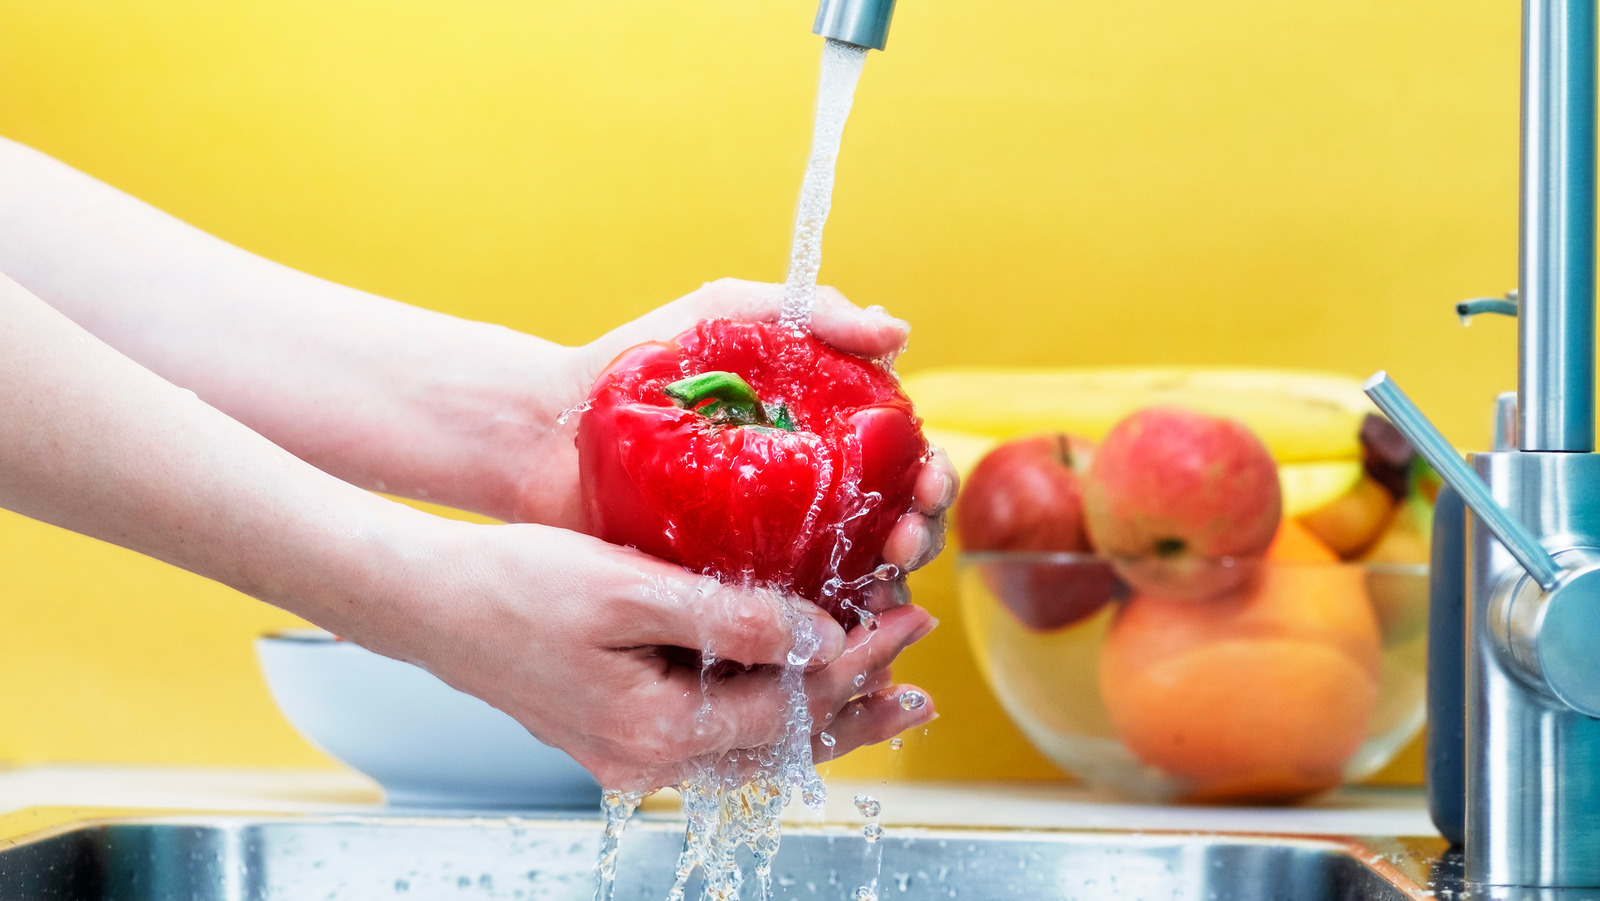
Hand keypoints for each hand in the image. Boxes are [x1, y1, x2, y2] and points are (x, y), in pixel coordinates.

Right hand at [365, 518, 937, 790]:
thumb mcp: (626, 589)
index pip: (788, 707)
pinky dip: (767, 709)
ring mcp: (631, 753)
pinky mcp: (620, 731)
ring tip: (885, 695)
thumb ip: (727, 618)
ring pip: (753, 744)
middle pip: (780, 745)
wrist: (428, 602)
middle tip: (919, 678)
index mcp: (654, 732)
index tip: (899, 618)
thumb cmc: (513, 585)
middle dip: (856, 707)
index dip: (854, 663)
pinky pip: (716, 731)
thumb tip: (816, 639)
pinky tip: (792, 684)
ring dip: (820, 715)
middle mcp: (646, 761)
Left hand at [516, 278, 958, 591]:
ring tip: (878, 585)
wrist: (547, 428)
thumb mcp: (725, 315)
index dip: (929, 479)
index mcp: (822, 438)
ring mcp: (767, 553)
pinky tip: (837, 632)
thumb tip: (895, 332)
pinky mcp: (724, 596)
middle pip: (892, 530)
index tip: (926, 482)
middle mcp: (806, 500)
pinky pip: (788, 625)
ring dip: (884, 591)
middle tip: (903, 540)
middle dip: (917, 537)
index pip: (902, 467)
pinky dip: (823, 634)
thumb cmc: (638, 361)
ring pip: (852, 585)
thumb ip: (809, 311)